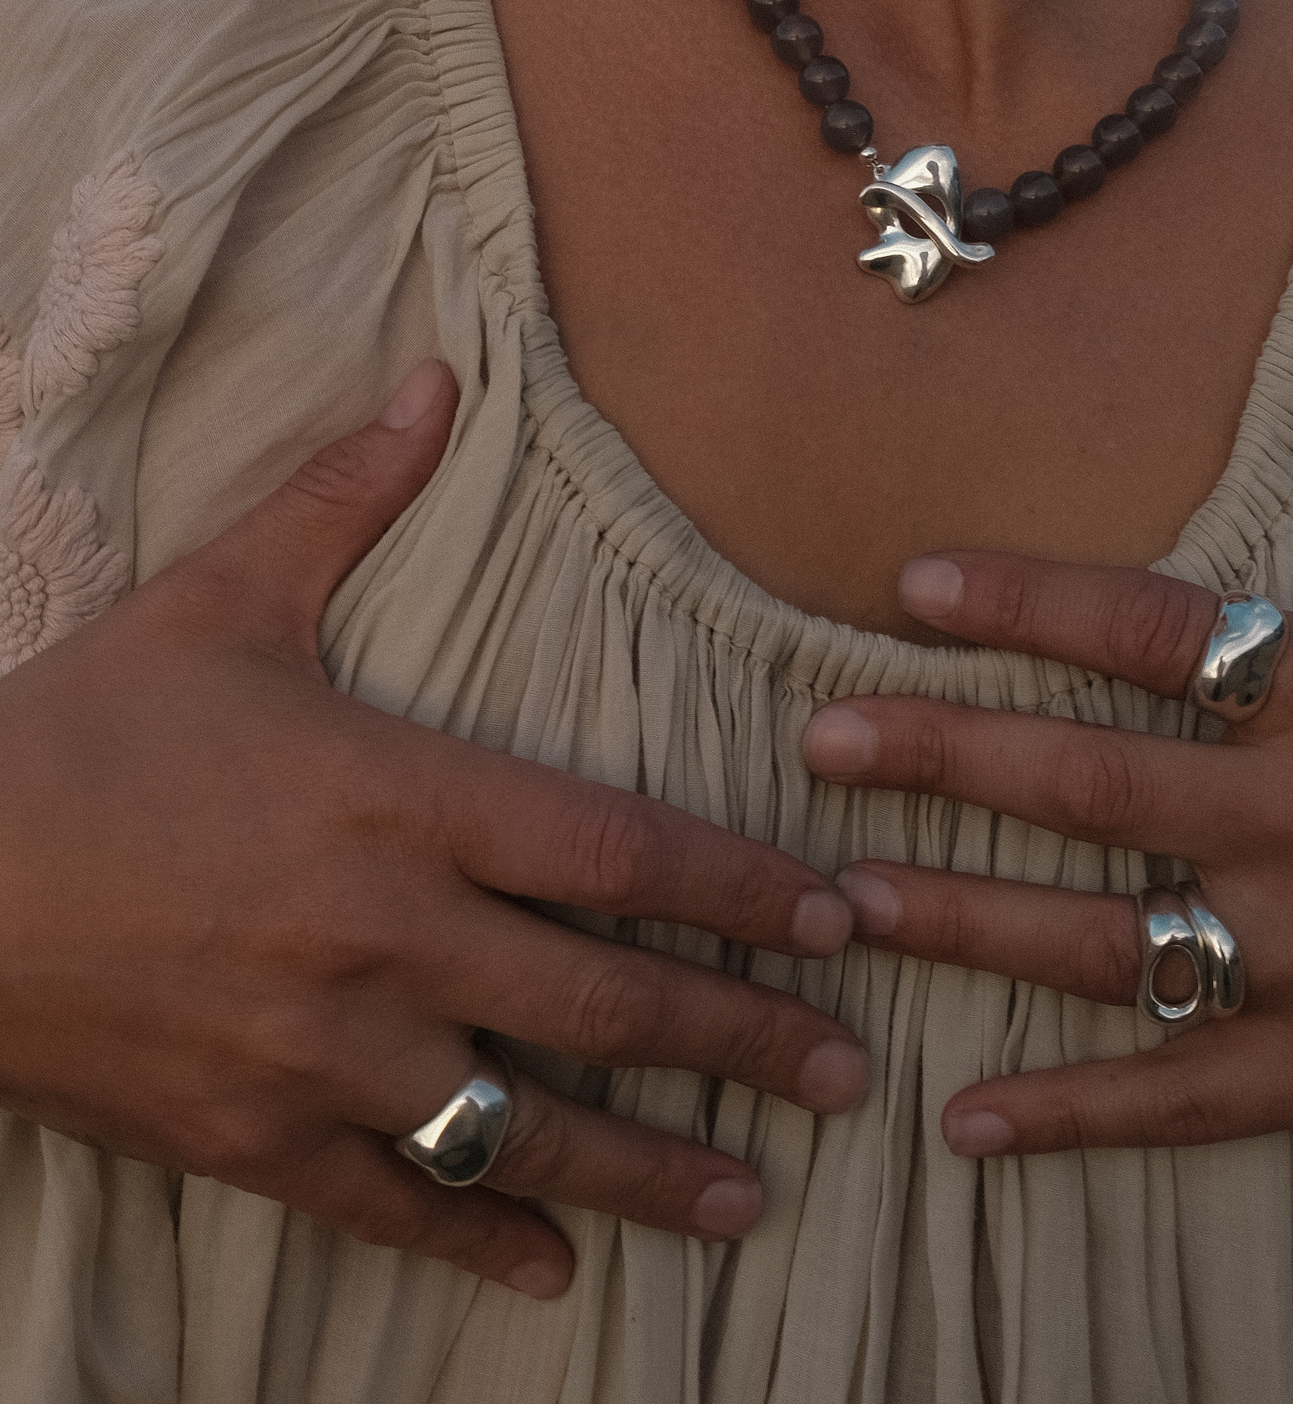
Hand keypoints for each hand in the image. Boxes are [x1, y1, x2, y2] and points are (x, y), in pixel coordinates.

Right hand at [0, 363, 863, 1297]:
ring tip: (749, 1201)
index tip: (837, 921)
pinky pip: (392, 1207)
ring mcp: (323, 1054)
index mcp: (402, 797)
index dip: (743, 890)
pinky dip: (478, 1242)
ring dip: (649, 1171)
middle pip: (607, 1004)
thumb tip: (437, 376)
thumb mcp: (219, 599)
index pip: (619, 852)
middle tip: (848, 1073)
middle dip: (742, 1040)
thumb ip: (345, 496)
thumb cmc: (83, 734)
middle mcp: (389, 937)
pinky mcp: (252, 1139)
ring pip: (523, 1130)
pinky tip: (553, 1277)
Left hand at [802, 544, 1292, 1160]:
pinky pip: (1187, 1098)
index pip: (1154, 633)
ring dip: (967, 918)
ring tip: (847, 902)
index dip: (1027, 603)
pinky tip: (970, 1122)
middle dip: (943, 756)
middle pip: (1091, 781)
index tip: (915, 588)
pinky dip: (1075, 1115)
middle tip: (820, 739)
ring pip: (1108, 937)